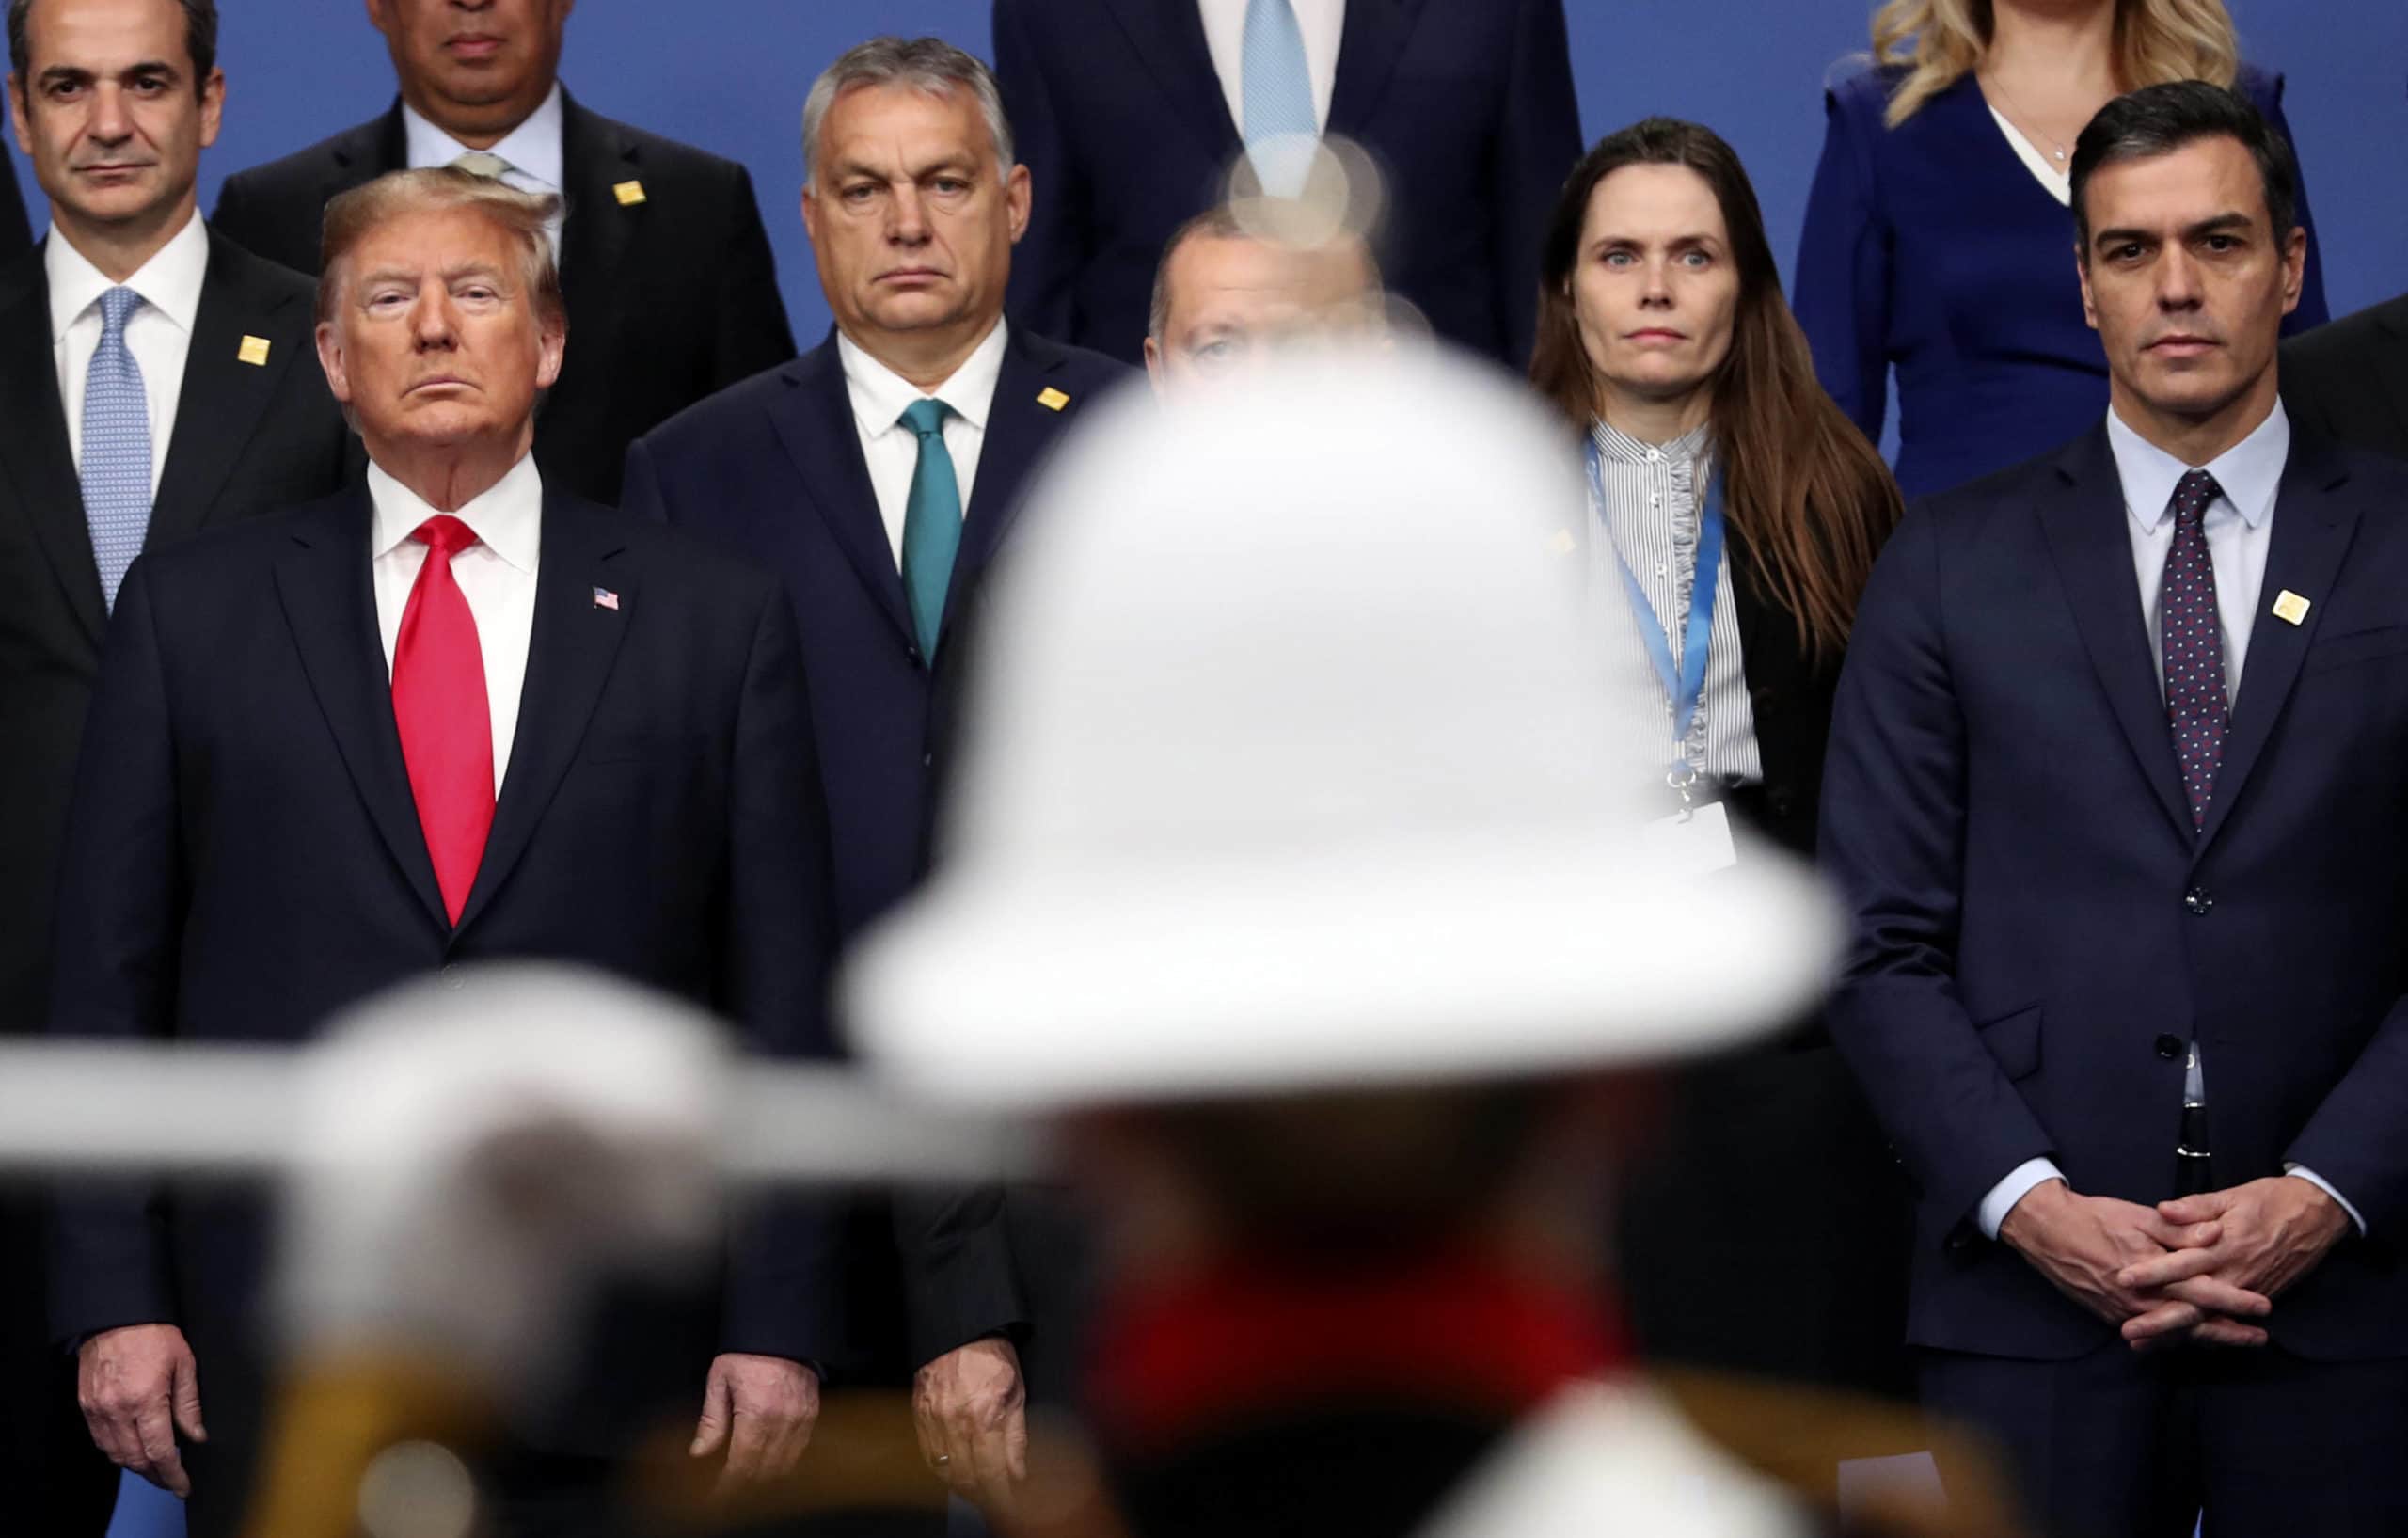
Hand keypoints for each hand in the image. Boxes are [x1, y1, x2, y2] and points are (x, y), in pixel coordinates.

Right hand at [77, 1324, 204, 1497]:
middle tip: (172, 1480)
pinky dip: (117, 1451)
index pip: (160, 1451)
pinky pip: (101, 1441)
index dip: (173, 1474)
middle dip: (156, 1475)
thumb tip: (196, 1434)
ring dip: (136, 1466)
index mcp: (146, 1400)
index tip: (183, 1485)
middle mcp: (118, 1410)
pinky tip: (132, 1449)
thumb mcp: (184, 1363)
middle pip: (136, 1459)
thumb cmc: (153, 1333)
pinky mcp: (86, 1406)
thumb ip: (189, 1403)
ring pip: (116, 1454)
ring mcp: (99, 1410)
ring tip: (156, 1468)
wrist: (116, 1314)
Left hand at [691, 1352, 819, 1491]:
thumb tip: (699, 1451)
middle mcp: (783, 1421)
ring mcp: (802, 1418)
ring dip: (765, 1474)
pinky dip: (785, 1460)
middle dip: (744, 1483)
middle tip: (728, 1485)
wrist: (782, 1325)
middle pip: (764, 1470)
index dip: (728, 1485)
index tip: (716, 1493)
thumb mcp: (720, 1381)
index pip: (742, 1465)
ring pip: (785, 1464)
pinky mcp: (812, 1413)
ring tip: (747, 1475)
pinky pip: (801, 1449)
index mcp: (757, 1414)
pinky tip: (771, 1459)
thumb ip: (711, 1420)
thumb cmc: (749, 1348)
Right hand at [913, 1336, 1027, 1511]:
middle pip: (968, 1478)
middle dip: (985, 1497)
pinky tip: (955, 1474)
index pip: (993, 1473)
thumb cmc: (991, 1355)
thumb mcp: (1017, 1393)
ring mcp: (934, 1420)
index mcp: (985, 1416)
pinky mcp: (919, 1415)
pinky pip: (929, 1456)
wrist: (959, 1329)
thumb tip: (1019, 1472)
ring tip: (980, 1491)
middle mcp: (956, 1422)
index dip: (1003, 1496)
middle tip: (998, 1501)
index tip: (1011, 1504)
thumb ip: (1017, 1437)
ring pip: (946, 1471)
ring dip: (964, 1487)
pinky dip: (943, 1471)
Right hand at [1998, 1179, 2269, 1349]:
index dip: (2235, 1301)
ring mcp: (2124, 1311)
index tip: (2263, 1306)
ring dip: (2204, 1338)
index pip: (2204, 1292)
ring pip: (2173, 1332)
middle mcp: (2140, 1299)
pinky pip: (2150, 1332)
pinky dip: (2173, 1337)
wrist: (2047, 1230)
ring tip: (2231, 1341)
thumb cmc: (2094, 1218)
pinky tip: (2187, 1337)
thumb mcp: (2138, 1216)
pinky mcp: (2109, 1314)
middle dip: (2228, 1332)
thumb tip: (2216, 1234)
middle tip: (2258, 1339)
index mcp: (2152, 1272)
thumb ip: (2179, 1229)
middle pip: (2193, 1323)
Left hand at [2114, 1176, 2352, 1344]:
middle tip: (2127, 1332)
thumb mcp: (2232, 1196)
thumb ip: (2196, 1207)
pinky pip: (2226, 1320)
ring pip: (2207, 1319)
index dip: (2153, 1272)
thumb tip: (2163, 1209)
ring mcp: (2247, 1290)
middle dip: (2159, 1320)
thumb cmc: (2270, 1201)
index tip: (2123, 1279)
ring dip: (2176, 1333)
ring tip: (2143, 1345)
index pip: (2182, 1263)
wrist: (2317, 1216)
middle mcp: (2235, 1274)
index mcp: (2224, 1246)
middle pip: (2193, 1303)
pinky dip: (2203, 1333)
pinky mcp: (2257, 1298)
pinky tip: (2179, 1342)